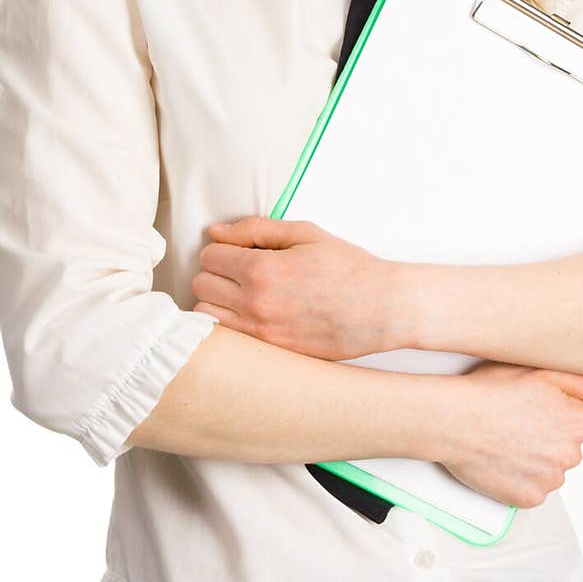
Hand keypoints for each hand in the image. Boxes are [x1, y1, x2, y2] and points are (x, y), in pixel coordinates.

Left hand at [191, 215, 395, 360]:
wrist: (381, 307)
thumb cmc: (347, 267)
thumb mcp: (304, 234)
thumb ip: (255, 229)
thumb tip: (216, 232)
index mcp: (262, 269)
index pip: (209, 256)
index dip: (221, 248)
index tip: (237, 250)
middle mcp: (256, 304)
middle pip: (201, 286)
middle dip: (215, 273)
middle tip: (238, 269)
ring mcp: (262, 333)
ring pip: (206, 316)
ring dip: (216, 301)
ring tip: (240, 293)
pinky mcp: (271, 352)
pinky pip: (227, 339)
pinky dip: (228, 324)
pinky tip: (249, 314)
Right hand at [437, 362, 582, 508]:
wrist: (453, 419)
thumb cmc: (489, 391)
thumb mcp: (539, 371)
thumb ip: (582, 383)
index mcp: (578, 423)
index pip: (576, 421)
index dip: (550, 412)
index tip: (528, 407)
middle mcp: (571, 455)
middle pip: (564, 447)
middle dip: (544, 437)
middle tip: (514, 423)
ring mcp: (550, 480)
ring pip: (548, 469)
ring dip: (532, 460)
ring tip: (504, 441)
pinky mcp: (529, 498)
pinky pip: (531, 490)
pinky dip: (518, 479)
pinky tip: (501, 459)